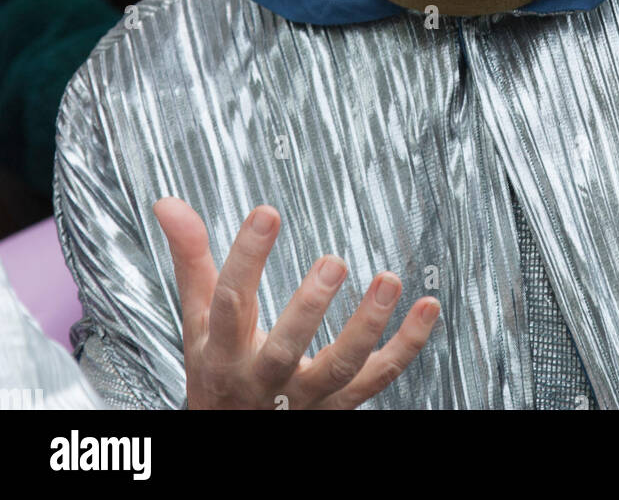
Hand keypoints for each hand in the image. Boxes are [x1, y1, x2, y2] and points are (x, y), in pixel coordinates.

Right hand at [153, 197, 439, 409]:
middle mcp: (264, 380)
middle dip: (309, 308)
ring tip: (389, 280)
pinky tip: (429, 307)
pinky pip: (379, 378)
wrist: (234, 438)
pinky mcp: (342, 405)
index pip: (230, 303)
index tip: (267, 211)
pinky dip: (408, 345)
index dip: (247, 258)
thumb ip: (191, 259)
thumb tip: (168, 201)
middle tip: (333, 262)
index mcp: (223, 352)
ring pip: (339, 369)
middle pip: (286, 349)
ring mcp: (307, 398)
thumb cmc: (217, 369)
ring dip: (368, 326)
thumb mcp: (198, 319)